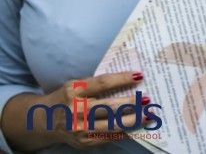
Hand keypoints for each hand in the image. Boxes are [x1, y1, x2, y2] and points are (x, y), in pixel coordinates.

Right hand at [8, 71, 148, 149]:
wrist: (44, 120)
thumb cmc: (67, 97)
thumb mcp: (76, 85)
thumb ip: (97, 83)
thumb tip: (129, 80)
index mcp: (75, 91)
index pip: (102, 83)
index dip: (122, 79)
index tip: (139, 76)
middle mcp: (76, 110)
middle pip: (109, 106)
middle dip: (131, 103)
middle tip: (147, 99)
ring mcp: (79, 128)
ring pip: (111, 125)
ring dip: (133, 120)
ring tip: (148, 115)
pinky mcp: (82, 142)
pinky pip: (107, 137)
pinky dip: (123, 132)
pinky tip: (134, 127)